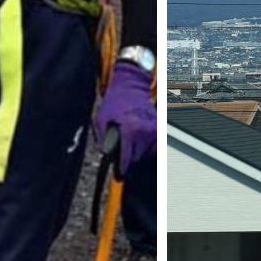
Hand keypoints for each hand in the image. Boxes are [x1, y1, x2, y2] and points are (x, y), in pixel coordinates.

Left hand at [94, 60, 155, 176]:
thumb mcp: (101, 119)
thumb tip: (105, 154)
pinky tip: (138, 140)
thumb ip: (102, 139)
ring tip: (129, 142)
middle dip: (128, 158)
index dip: (122, 168)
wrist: (130, 86)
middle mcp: (145, 131)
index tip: (119, 173)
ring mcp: (154, 129)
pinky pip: (154, 146)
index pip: (127, 158)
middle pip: (137, 158)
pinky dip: (146, 147)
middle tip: (120, 152)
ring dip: (137, 153)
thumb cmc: (115, 101)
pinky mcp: (159, 128)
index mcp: (131, 130)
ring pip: (147, 153)